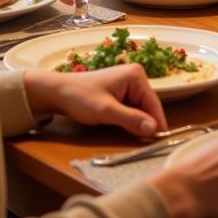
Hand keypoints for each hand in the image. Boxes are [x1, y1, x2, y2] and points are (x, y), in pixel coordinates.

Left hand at [23, 65, 167, 137]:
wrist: (57, 92)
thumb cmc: (79, 97)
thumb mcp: (106, 111)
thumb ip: (131, 119)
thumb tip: (154, 129)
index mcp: (135, 75)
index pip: (153, 103)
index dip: (157, 123)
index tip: (161, 141)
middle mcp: (135, 76)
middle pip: (147, 105)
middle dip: (144, 122)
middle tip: (143, 142)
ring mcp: (128, 83)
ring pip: (140, 108)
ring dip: (135, 121)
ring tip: (130, 133)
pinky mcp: (121, 90)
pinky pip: (131, 107)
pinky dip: (128, 118)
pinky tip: (121, 125)